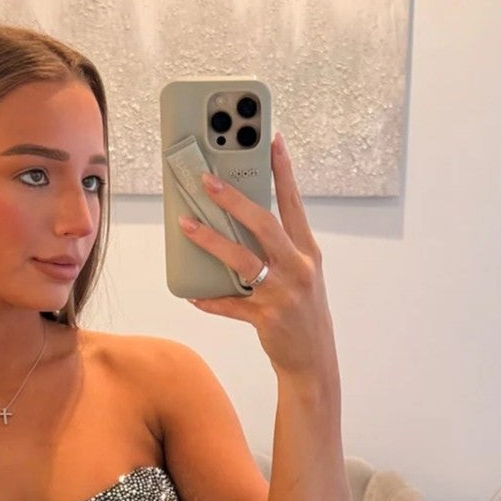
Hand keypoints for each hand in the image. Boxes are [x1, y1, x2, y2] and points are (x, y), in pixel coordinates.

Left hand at [178, 133, 337, 380]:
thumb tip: (241, 223)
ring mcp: (281, 293)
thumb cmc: (303, 311)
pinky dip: (210, 300)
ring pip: (241, 260)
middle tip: (208, 180)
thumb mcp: (302, 275)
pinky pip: (230, 305)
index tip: (271, 141)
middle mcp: (297, 268)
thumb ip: (280, 249)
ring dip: (211, 241)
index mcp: (307, 252)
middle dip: (234, 200)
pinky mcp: (266, 318)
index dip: (283, 171)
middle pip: (264, 224)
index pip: (293, 204)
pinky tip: (192, 295)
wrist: (313, 359)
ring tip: (187, 225)